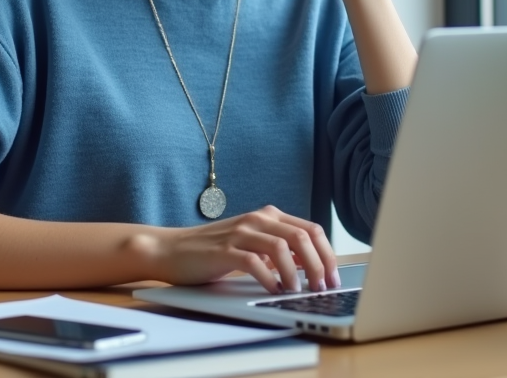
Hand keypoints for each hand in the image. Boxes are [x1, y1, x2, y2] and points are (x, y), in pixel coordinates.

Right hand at [149, 206, 340, 293]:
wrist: (173, 249)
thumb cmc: (214, 251)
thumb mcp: (253, 244)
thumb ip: (279, 249)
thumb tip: (311, 267)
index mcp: (269, 216)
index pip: (311, 229)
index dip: (328, 254)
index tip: (334, 277)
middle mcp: (258, 219)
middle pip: (302, 236)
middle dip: (319, 265)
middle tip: (322, 288)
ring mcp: (241, 233)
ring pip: (283, 247)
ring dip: (296, 273)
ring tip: (298, 291)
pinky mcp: (225, 250)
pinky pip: (255, 263)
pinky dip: (270, 279)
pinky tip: (273, 291)